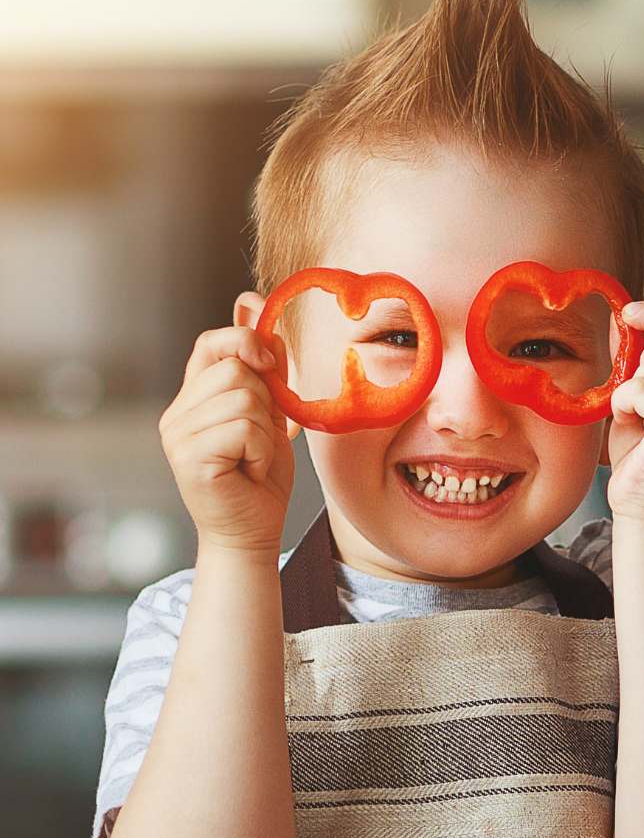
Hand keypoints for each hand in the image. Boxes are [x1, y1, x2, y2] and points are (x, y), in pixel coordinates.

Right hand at [159, 323, 294, 552]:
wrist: (252, 535)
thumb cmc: (259, 480)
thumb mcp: (268, 413)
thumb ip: (263, 366)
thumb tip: (254, 302)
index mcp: (192, 400)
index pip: (210, 343)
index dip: (245, 342)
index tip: (272, 365)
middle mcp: (177, 415)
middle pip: (234, 369)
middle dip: (265, 404)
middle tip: (258, 443)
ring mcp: (178, 436)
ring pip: (243, 398)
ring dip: (264, 432)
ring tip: (252, 459)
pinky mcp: (189, 458)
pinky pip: (242, 427)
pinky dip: (259, 450)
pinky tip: (249, 471)